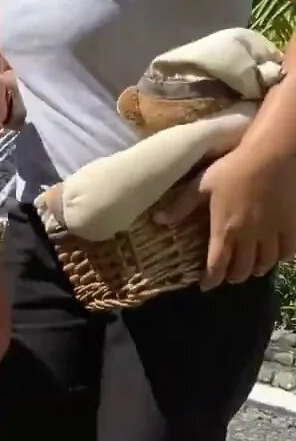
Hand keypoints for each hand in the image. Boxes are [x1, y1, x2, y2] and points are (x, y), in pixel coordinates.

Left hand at [155, 147, 295, 288]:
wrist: (273, 154)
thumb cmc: (234, 167)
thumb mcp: (201, 185)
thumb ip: (182, 205)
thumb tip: (158, 220)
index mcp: (225, 229)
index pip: (217, 265)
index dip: (211, 280)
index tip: (206, 286)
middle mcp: (250, 236)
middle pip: (242, 270)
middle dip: (233, 276)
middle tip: (227, 275)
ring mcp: (273, 232)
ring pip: (266, 264)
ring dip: (256, 270)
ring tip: (250, 268)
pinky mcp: (292, 225)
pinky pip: (288, 252)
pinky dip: (280, 258)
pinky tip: (274, 255)